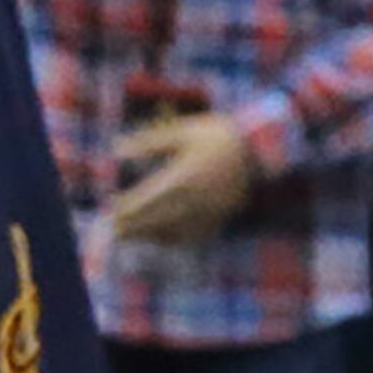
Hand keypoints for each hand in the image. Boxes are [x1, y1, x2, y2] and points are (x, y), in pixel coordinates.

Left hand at [106, 111, 255, 242]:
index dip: (126, 208)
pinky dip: (173, 240)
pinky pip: (192, 236)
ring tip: (133, 236)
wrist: (261, 148)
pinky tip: (162, 238)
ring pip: (172, 232)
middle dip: (132, 227)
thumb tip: (117, 148)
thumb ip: (149, 142)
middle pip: (155, 220)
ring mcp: (208, 212)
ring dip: (150, 236)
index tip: (111, 210)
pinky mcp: (220, 218)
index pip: (146, 200)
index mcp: (182, 177)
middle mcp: (193, 199)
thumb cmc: (219, 135)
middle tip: (115, 231)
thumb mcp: (183, 131)